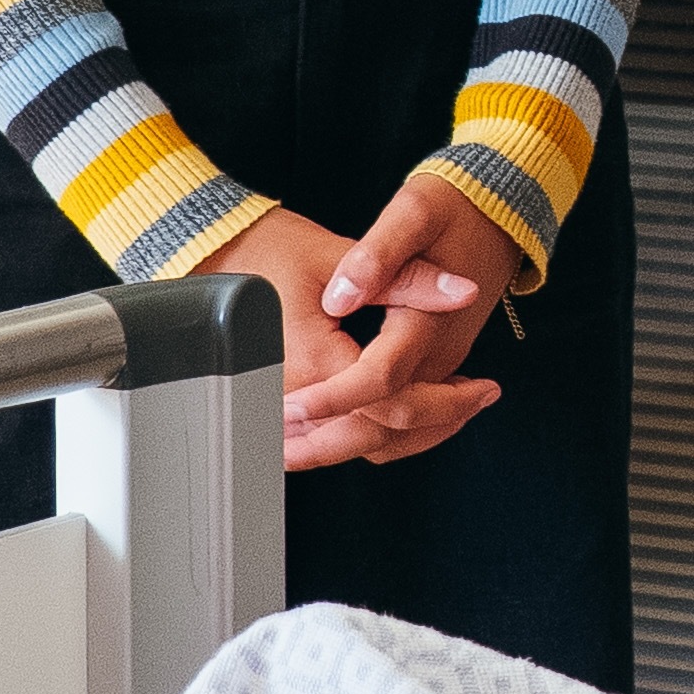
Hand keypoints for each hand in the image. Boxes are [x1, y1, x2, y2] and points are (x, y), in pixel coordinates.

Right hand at [191, 190, 498, 467]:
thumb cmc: (265, 248)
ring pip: (355, 446)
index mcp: (314, 361)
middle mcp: (293, 395)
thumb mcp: (339, 255)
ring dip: (406, 434)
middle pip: (377, 436)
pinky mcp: (278, 403)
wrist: (211, 252)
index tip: (482, 388)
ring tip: (452, 410)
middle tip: (478, 399)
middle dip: (436, 424)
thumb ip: (407, 278)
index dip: (448, 401)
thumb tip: (463, 289)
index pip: (394, 404)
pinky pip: (330, 436)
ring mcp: (281, 405)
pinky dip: (370, 432)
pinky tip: (401, 414)